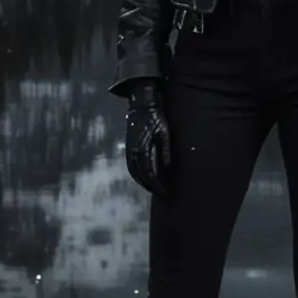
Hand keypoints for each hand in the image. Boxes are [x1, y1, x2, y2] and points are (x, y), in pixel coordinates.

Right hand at [125, 78, 171, 195]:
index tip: (167, 192)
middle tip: (163, 194)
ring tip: (154, 189)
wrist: (141, 103)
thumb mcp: (164, 132)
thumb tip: (169, 168)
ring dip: (144, 182)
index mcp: (142, 149)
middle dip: (152, 186)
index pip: (150, 174)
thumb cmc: (156, 116)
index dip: (158, 185)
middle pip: (141, 176)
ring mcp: (129, 150)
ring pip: (135, 172)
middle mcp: (133, 152)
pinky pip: (132, 166)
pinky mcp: (129, 147)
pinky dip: (138, 174)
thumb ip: (165, 151)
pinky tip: (145, 177)